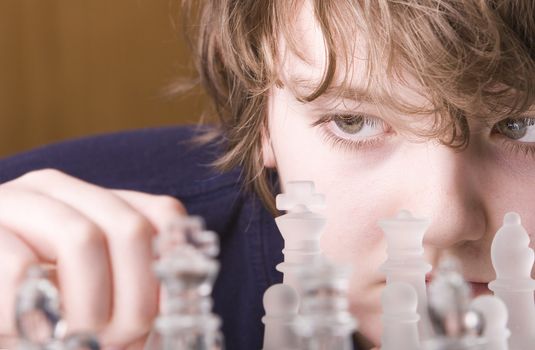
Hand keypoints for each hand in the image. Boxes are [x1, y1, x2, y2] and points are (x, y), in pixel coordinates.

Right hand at [0, 169, 186, 347]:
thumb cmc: (40, 303)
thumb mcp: (95, 293)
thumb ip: (134, 291)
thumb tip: (182, 306)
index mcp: (96, 199)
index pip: (163, 213)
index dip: (173, 267)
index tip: (165, 315)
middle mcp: (59, 190)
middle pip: (130, 229)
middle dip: (134, 298)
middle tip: (116, 337)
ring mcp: (15, 202)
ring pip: (81, 238)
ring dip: (89, 305)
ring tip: (78, 337)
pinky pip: (19, 267)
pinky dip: (35, 311)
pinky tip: (34, 331)